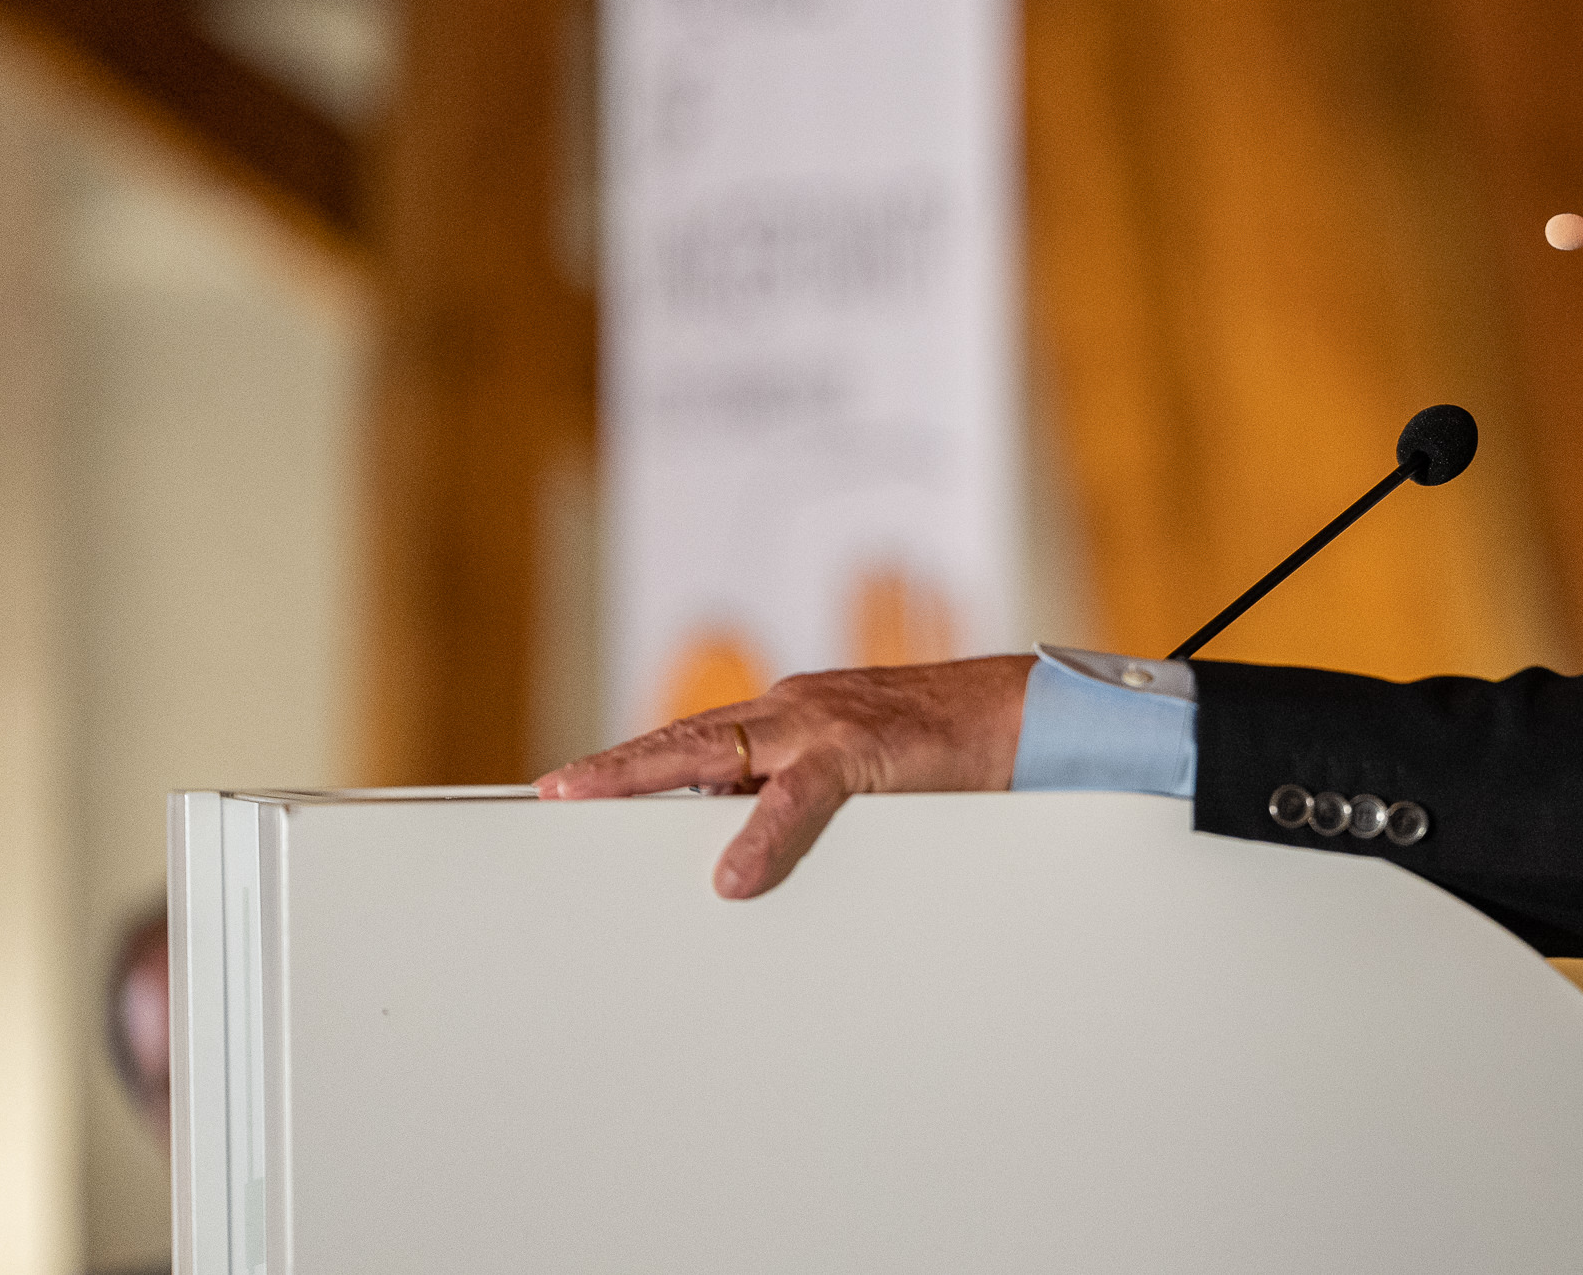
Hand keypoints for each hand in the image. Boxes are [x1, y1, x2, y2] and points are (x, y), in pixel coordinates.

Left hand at [535, 655, 1030, 897]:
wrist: (1029, 714)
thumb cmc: (953, 753)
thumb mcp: (865, 779)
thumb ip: (804, 806)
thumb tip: (742, 862)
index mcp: (794, 720)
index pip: (698, 741)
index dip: (634, 763)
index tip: (572, 787)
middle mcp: (797, 711)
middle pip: (686, 738)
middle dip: (615, 766)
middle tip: (553, 791)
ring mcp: (826, 724)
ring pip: (718, 748)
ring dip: (648, 775)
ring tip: (589, 801)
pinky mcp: (865, 749)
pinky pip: (799, 796)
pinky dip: (760, 835)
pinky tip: (730, 871)